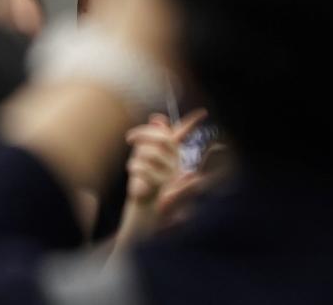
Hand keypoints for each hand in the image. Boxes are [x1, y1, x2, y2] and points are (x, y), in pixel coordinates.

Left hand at [121, 110, 203, 227]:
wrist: (141, 221)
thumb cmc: (144, 188)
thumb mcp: (146, 162)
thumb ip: (151, 140)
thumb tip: (157, 117)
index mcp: (174, 157)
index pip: (183, 136)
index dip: (192, 122)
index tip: (203, 112)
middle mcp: (177, 167)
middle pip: (162, 140)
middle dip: (143, 134)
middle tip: (129, 138)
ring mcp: (170, 179)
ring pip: (149, 155)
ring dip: (135, 160)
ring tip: (132, 170)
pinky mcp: (160, 191)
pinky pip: (143, 172)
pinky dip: (134, 174)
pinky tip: (134, 187)